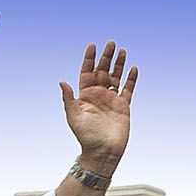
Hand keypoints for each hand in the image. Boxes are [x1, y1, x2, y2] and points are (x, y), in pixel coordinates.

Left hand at [59, 42, 136, 167]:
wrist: (102, 152)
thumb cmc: (86, 137)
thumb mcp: (73, 117)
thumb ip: (69, 99)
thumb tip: (62, 82)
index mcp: (85, 95)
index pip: (87, 72)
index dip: (89, 59)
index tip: (92, 45)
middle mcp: (98, 95)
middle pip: (103, 71)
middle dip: (106, 57)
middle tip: (111, 43)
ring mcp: (111, 99)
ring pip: (116, 76)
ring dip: (119, 64)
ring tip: (122, 50)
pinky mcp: (123, 106)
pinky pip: (128, 89)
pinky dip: (131, 79)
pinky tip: (133, 68)